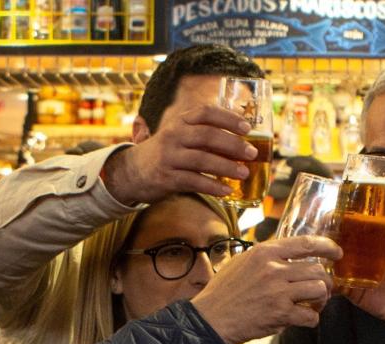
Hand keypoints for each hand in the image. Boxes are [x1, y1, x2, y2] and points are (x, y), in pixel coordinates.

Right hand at [101, 103, 254, 205]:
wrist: (132, 172)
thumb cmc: (166, 153)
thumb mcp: (180, 136)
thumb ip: (204, 135)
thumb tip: (241, 141)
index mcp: (180, 122)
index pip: (205, 113)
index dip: (227, 118)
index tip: (246, 127)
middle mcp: (174, 136)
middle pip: (207, 136)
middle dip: (233, 144)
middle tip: (252, 153)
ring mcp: (169, 157)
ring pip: (202, 159)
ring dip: (226, 167)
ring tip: (244, 173)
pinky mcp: (167, 178)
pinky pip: (194, 181)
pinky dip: (212, 186)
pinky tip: (227, 190)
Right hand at [192, 235, 339, 343]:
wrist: (210, 318)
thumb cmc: (223, 292)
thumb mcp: (241, 262)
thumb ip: (265, 257)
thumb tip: (286, 253)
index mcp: (264, 253)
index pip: (305, 243)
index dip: (327, 247)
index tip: (337, 253)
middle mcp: (273, 269)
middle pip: (317, 270)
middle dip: (325, 282)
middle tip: (321, 291)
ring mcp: (278, 292)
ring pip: (319, 289)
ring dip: (322, 299)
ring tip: (314, 305)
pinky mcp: (280, 314)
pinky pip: (310, 315)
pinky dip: (312, 319)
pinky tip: (304, 319)